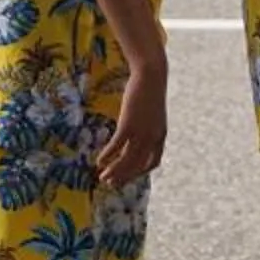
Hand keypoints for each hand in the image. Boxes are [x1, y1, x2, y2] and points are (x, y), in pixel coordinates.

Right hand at [97, 63, 167, 186]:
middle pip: (137, 165)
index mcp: (160, 136)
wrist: (151, 76)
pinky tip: (99, 161)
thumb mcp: (152, 115)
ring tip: (102, 177)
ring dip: (114, 171)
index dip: (139, 173)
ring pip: (127, 159)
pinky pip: (117, 146)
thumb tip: (136, 136)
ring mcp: (142, 132)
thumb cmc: (150, 94)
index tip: (127, 177)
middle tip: (109, 183)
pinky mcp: (129, 124)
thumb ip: (147, 127)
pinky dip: (107, 156)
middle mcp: (153, 137)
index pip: (152, 163)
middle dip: (123, 176)